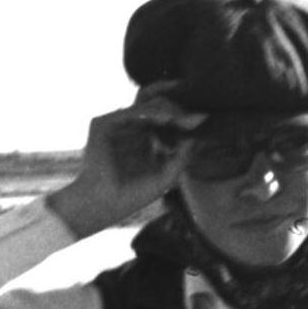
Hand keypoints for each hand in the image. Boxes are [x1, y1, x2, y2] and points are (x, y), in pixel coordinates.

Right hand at [47, 84, 203, 238]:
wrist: (104, 204)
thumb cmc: (133, 195)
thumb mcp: (166, 175)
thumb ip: (182, 156)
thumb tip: (197, 135)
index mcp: (146, 138)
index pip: (167, 119)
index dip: (184, 116)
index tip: (204, 118)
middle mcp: (132, 128)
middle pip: (158, 106)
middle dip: (178, 109)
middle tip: (196, 116)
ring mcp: (117, 124)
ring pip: (145, 105)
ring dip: (168, 109)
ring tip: (184, 118)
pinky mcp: (103, 123)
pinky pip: (129, 112)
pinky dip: (149, 112)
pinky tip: (166, 119)